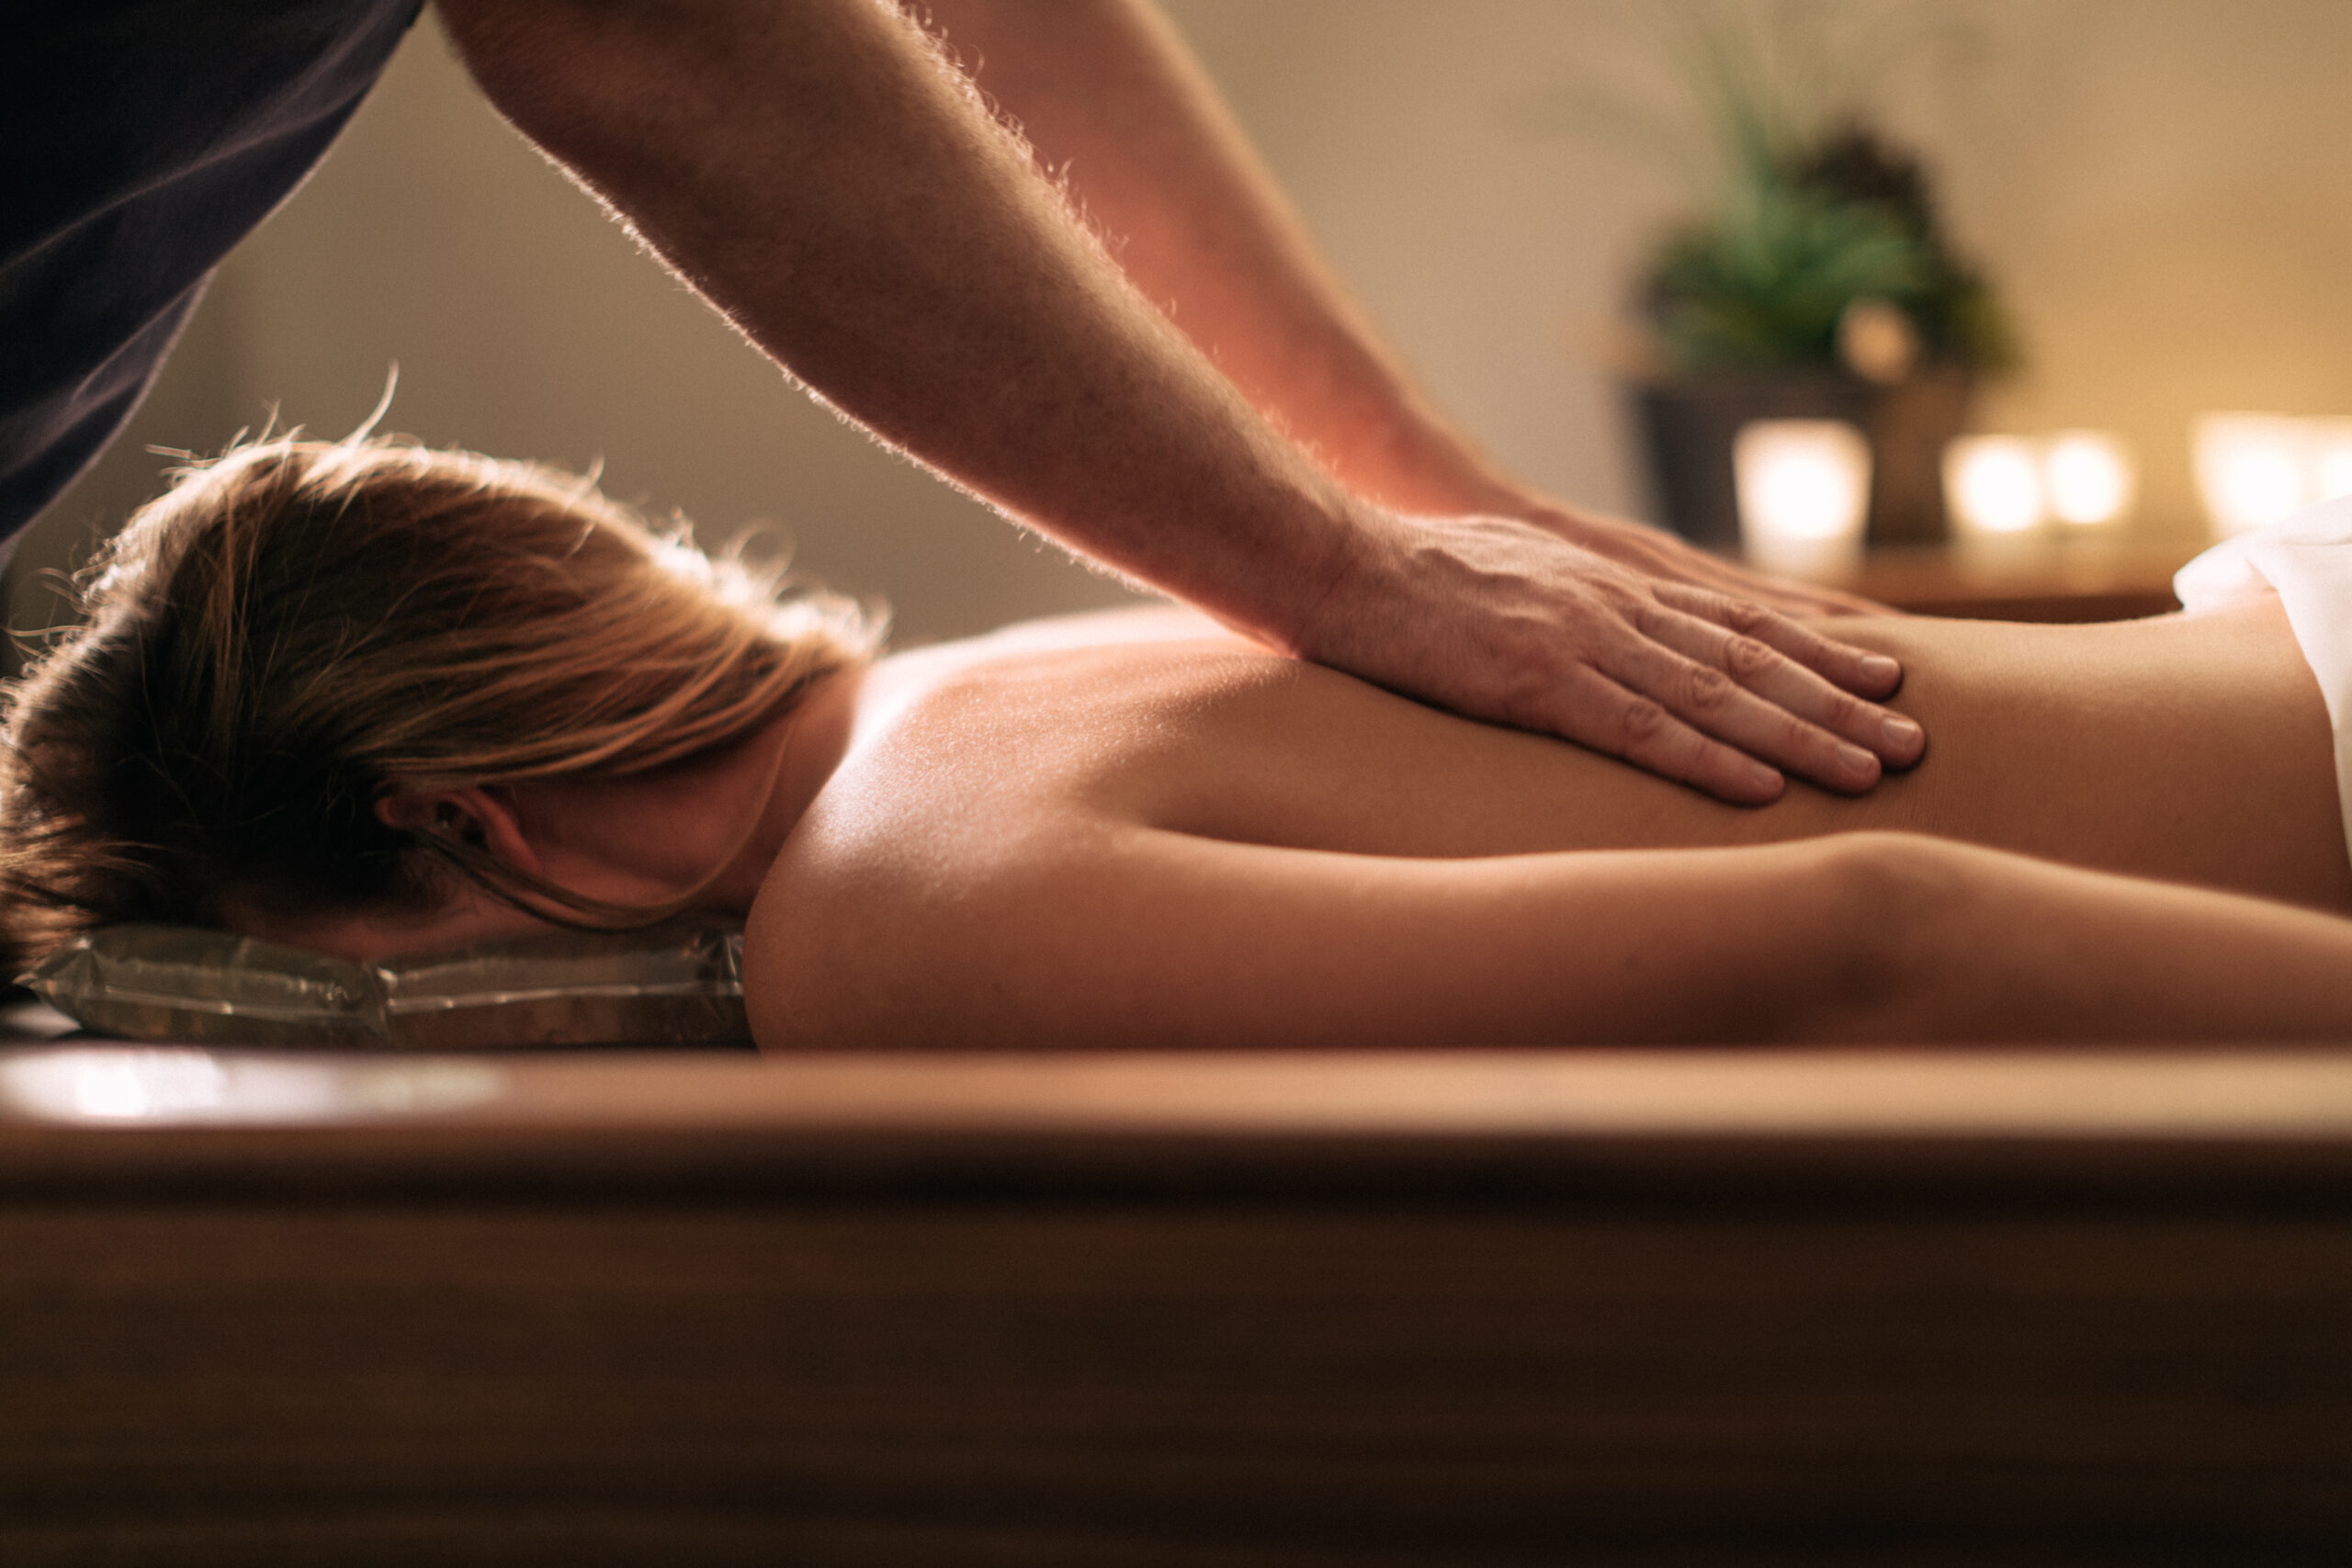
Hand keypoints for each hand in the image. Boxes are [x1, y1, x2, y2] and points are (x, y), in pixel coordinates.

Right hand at [1292, 507, 1924, 802]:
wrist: (1332, 557)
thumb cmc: (1402, 571)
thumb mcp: (1506, 570)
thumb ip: (1562, 601)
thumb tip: (1584, 636)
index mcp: (1606, 582)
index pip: (1733, 620)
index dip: (1815, 650)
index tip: (1882, 675)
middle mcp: (1612, 604)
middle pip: (1748, 659)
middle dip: (1838, 701)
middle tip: (1914, 739)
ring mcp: (1579, 639)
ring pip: (1716, 694)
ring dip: (1801, 736)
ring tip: (1873, 771)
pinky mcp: (1534, 679)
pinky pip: (1637, 730)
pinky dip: (1707, 760)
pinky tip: (1760, 788)